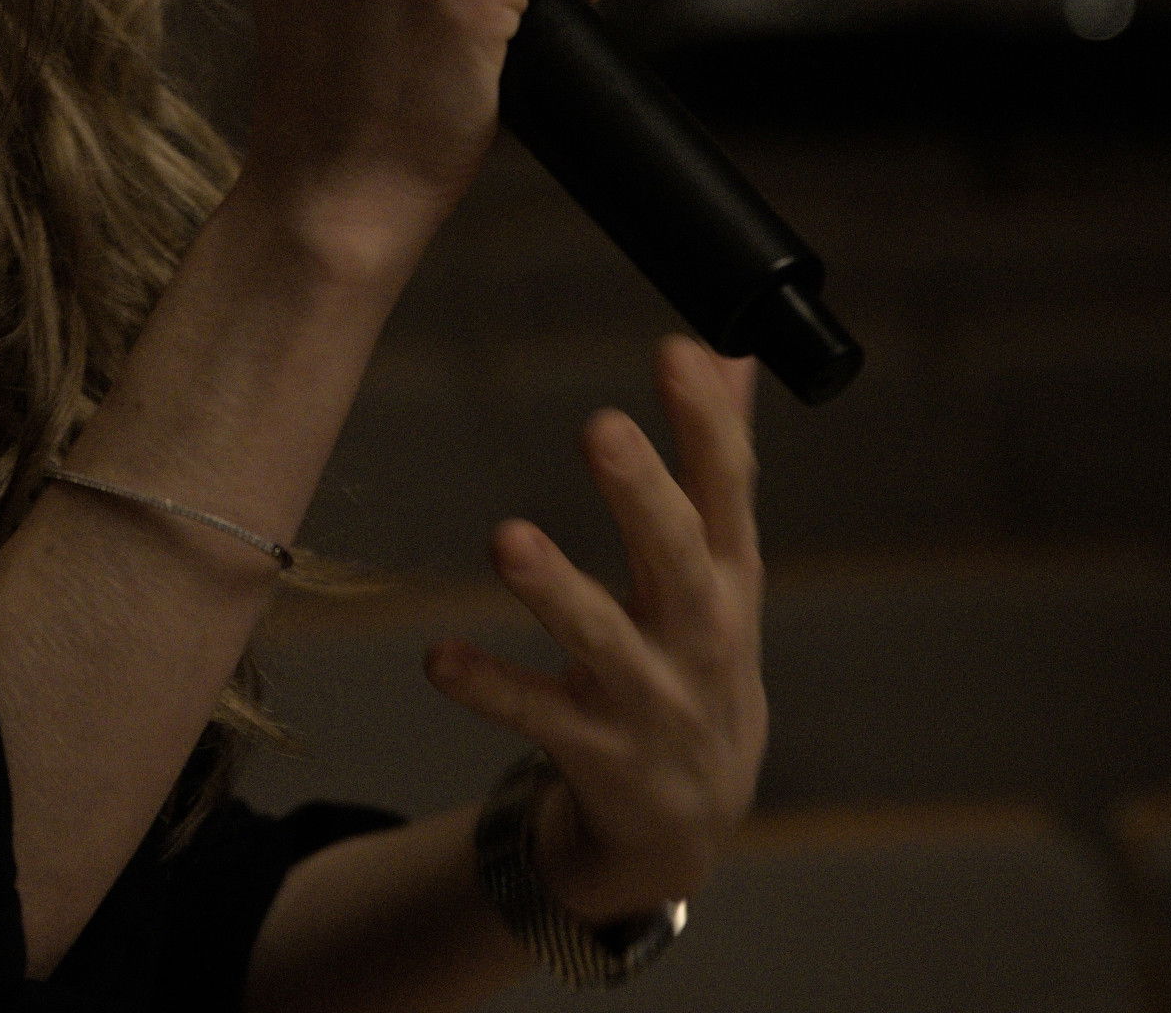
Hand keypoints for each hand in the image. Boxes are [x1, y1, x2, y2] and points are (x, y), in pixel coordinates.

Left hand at [423, 336, 765, 921]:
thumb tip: (731, 352)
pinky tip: (438, 656)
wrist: (692, 817)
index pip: (729, 492)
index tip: (679, 352)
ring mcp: (649, 699)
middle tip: (600, 426)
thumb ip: (722, 464)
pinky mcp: (594, 750)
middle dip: (644, 495)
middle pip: (679, 559)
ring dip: (557, 591)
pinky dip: (489, 687)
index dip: (709, 423)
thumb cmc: (701, 659)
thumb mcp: (727, 570)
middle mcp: (700, 636)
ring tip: (507, 538)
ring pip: (601, 641)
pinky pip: (534, 715)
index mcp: (732, 580)